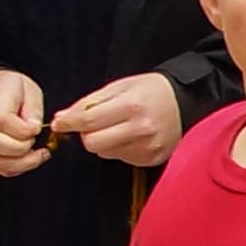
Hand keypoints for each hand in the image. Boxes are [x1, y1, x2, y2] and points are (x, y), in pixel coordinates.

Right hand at [0, 69, 55, 175]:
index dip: (24, 128)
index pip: (2, 120)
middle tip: (34, 139)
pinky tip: (30, 157)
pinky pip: (2, 168)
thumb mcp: (28, 88)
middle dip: (21, 146)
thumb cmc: (10, 88)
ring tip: (39, 153)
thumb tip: (34, 129)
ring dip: (24, 162)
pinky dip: (20, 167)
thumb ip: (33, 109)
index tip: (36, 126)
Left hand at [54, 73, 185, 169]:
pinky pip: (119, 158)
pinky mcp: (150, 159)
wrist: (186, 102)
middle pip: (92, 143)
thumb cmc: (153, 90)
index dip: (68, 123)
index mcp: (132, 106)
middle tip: (95, 122)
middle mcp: (140, 129)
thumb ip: (90, 102)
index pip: (89, 120)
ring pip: (104, 152)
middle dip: (87, 133)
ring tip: (119, 126)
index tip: (59, 123)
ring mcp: (147, 147)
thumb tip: (62, 118)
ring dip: (103, 141)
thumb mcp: (121, 86)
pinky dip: (118, 147)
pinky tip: (131, 135)